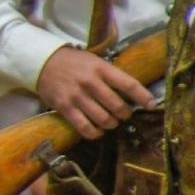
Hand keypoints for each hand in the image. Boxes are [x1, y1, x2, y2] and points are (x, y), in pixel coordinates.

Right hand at [37, 45, 156, 140]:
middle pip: (117, 106)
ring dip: (111, 124)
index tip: (151, 105)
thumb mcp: (94, 62)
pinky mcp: (65, 108)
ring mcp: (77, 96)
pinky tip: (97, 130)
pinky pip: (85, 128)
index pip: (128, 84)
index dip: (143, 96)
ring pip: (104, 119)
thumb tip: (131, 95)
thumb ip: (110, 76)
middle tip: (123, 114)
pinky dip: (95, 133)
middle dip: (125, 114)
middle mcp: (90, 82)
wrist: (42, 62)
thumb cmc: (73, 63)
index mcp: (101, 68)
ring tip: (110, 122)